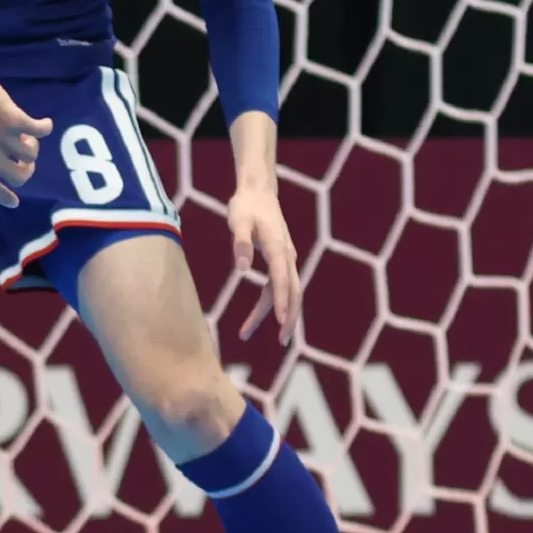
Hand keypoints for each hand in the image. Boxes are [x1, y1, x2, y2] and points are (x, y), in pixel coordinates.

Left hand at [0, 59, 49, 204]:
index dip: (4, 197)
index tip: (14, 202)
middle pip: (18, 176)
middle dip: (26, 169)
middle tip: (25, 159)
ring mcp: (3, 140)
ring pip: (31, 155)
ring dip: (32, 146)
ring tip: (27, 134)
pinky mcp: (16, 122)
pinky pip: (40, 131)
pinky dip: (45, 127)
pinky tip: (45, 123)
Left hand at [225, 177, 301, 345]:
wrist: (258, 191)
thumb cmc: (246, 205)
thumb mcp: (239, 221)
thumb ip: (241, 243)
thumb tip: (242, 270)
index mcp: (278, 248)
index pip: (282, 280)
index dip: (281, 302)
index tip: (279, 323)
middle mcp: (287, 255)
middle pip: (294, 292)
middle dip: (288, 317)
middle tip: (281, 341)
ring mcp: (285, 258)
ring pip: (286, 292)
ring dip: (275, 314)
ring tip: (247, 333)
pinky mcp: (279, 260)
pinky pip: (279, 287)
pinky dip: (270, 303)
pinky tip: (257, 316)